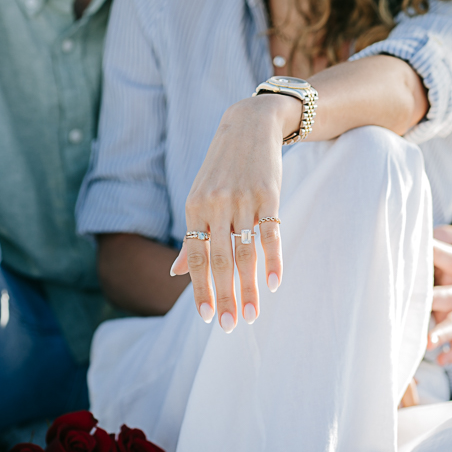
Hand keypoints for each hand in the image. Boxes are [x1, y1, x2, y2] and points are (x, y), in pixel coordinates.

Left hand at [170, 94, 299, 330]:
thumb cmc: (222, 168)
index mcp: (194, 209)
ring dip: (249, 288)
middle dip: (224, 297)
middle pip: (219, 261)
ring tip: (252, 315)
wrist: (250, 125)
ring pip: (244, 253)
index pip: (195, 258)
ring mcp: (241, 200)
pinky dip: (273, 261)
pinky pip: (270, 234)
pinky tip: (273, 283)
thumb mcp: (200, 197)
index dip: (200, 289)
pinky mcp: (267, 195)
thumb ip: (192, 236)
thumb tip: (178, 272)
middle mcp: (215, 206)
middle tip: (230, 326)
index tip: (208, 317)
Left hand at [428, 224, 451, 365]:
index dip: (434, 254)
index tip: (414, 254)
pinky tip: (441, 360)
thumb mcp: (444, 236)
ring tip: (428, 342)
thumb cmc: (448, 246)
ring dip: (442, 333)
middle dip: (434, 299)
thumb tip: (404, 239)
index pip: (449, 259)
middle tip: (416, 302)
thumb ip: (430, 240)